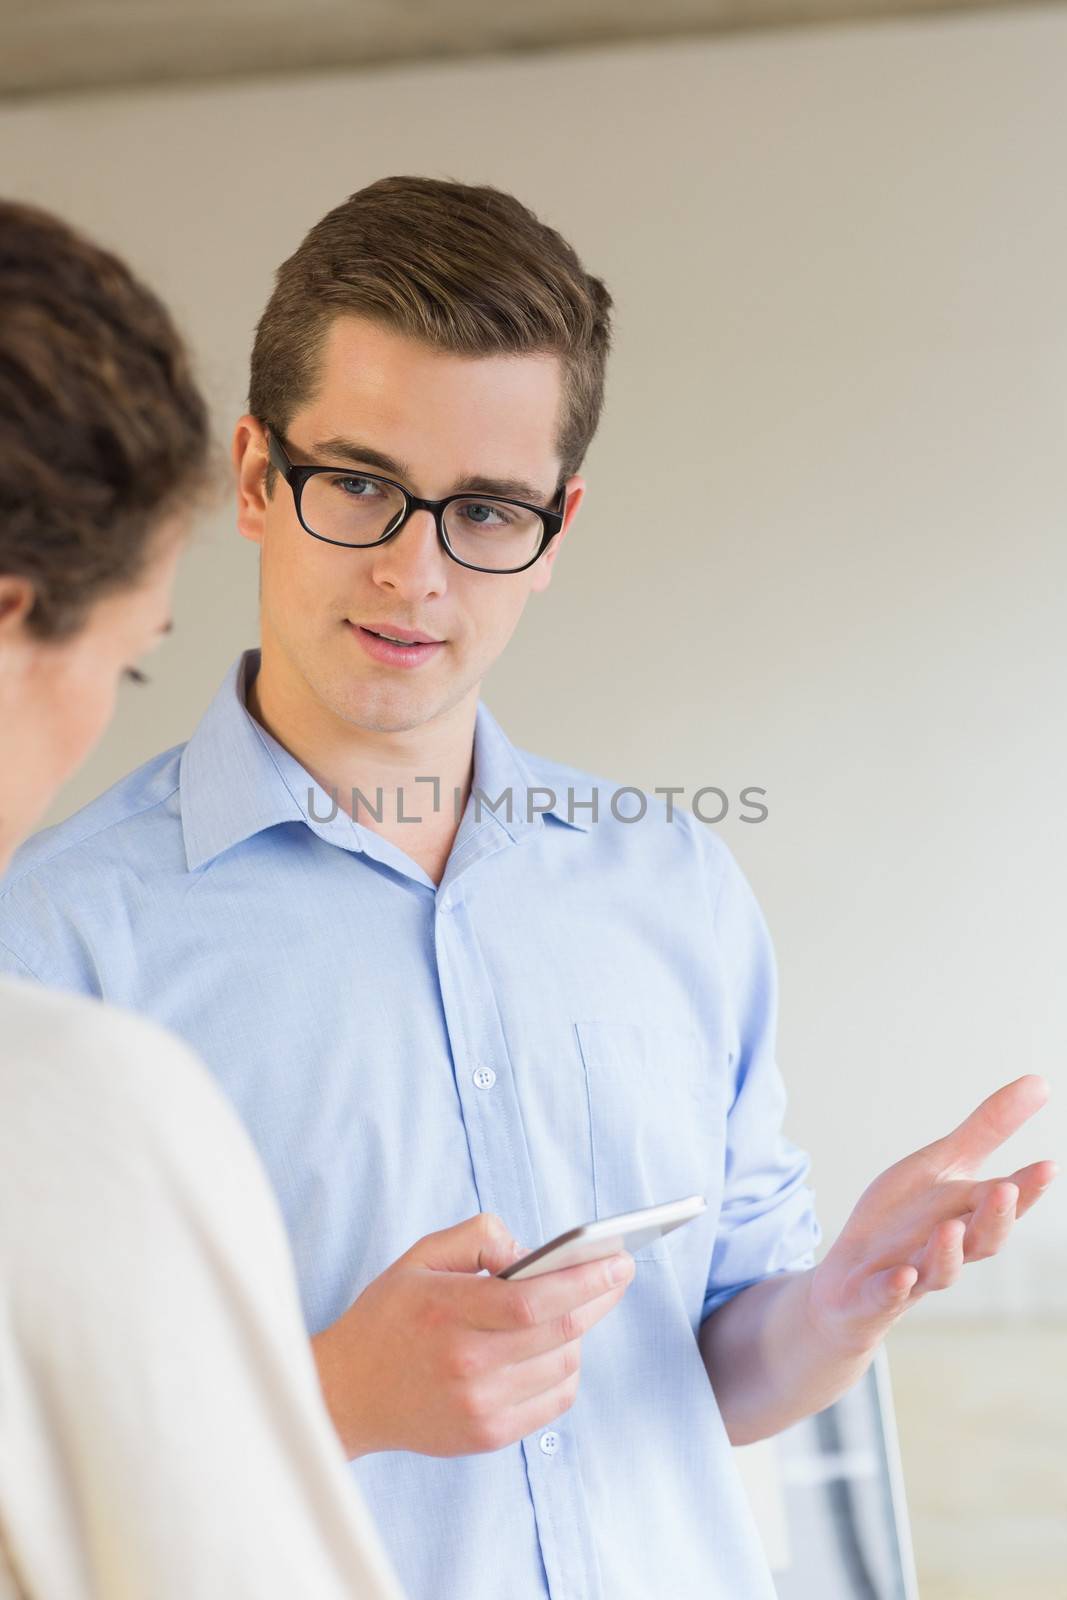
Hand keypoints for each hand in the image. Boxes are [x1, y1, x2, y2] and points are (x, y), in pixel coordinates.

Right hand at [311, 1212, 634, 1458]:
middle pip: (559, 1332)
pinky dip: (566, 1371)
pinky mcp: (487, 1436)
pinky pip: (553, 1402)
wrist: (346, 1396)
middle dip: (600, 1298)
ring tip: (575, 1309)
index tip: (619, 1260)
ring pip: (564, 1366)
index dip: (584, 1280)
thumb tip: (530, 1252)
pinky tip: (557, 1349)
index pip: (533, 1300)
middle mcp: (466, 1364)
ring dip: (580, 1333)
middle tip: (619, 1274)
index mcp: (447, 1312)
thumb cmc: (387, 1318)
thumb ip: (476, 1237)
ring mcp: (479, 1406)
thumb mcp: (419, 1257)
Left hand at [806, 1073, 1057, 1355]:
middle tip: (1007, 1188)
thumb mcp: (941, 1165)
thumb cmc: (904, 1219)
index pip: (1003, 1204)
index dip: (1027, 1189)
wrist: (850, 1280)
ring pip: (938, 1270)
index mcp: (966, 1216)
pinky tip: (900, 1277)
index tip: (1048, 1165)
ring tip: (949, 1227)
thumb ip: (988, 1130)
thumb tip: (1039, 1082)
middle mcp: (946, 1249)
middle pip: (980, 1241)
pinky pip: (885, 1295)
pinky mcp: (874, 1296)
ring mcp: (912, 1275)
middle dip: (995, 1218)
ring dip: (946, 1252)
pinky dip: (893, 1287)